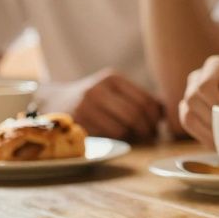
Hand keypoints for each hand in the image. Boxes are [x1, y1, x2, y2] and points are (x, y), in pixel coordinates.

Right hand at [35, 69, 162, 141]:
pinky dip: (115, 139)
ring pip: (122, 128)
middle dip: (146, 128)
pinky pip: (105, 135)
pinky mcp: (76, 121)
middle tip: (149, 135)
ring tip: (133, 135)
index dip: (155, 117)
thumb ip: (136, 97)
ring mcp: (85, 105)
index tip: (157, 125)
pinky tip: (114, 135)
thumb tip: (166, 111)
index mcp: (112, 78)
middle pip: (135, 114)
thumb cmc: (93, 98)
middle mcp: (98, 89)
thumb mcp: (113, 90)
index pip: (145, 100)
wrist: (53, 101)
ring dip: (131, 136)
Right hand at [178, 55, 218, 147]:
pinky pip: (188, 124)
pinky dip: (203, 136)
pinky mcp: (187, 110)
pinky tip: (218, 142)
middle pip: (193, 100)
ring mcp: (189, 94)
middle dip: (211, 119)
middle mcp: (198, 77)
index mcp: (216, 65)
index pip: (205, 86)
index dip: (215, 103)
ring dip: (206, 131)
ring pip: (187, 114)